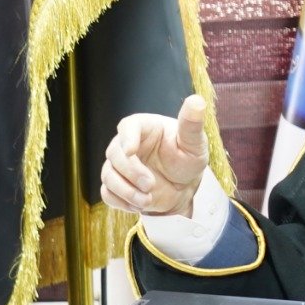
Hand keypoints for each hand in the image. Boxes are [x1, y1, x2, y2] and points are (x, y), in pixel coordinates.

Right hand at [100, 95, 208, 217]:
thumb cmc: (187, 159)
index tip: (131, 151)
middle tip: (150, 185)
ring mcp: (118, 167)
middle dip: (131, 172)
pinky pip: (108, 194)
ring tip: (147, 199)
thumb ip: (192, 124)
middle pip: (115, 154)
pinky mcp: (116, 186)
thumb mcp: (194, 143)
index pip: (127, 127)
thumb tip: (197, 100)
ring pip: (108, 176)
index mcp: (142, 128)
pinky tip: (140, 204)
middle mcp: (125, 145)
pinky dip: (121, 202)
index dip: (126, 138)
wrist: (183, 187)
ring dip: (126, 191)